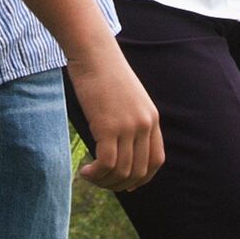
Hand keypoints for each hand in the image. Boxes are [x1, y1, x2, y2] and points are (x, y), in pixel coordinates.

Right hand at [68, 38, 164, 185]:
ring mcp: (128, 126)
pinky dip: (95, 173)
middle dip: (119, 184)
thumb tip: (121, 142)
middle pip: (139, 171)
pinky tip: (84, 171)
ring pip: (121, 171)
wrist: (93, 53)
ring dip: (104, 181)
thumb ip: (130, 119)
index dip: (143, 178)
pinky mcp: (108, 126)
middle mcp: (144, 125)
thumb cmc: (104, 73)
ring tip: (89, 176)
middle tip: (100, 181)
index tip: (127, 185)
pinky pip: (106, 163)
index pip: (156, 160)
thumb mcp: (126, 98)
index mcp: (152, 118)